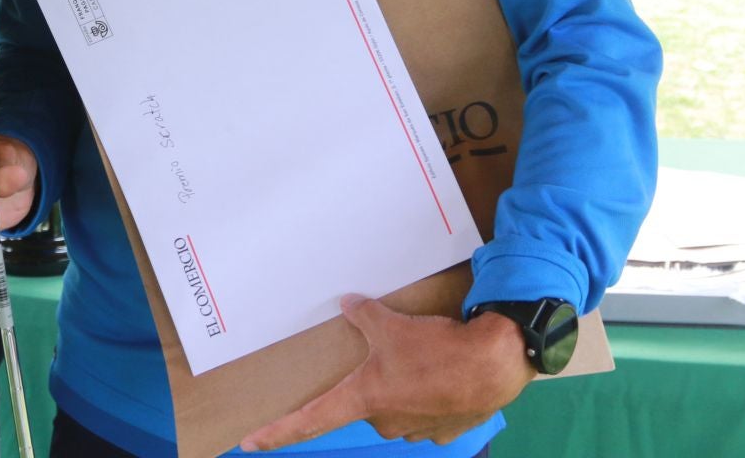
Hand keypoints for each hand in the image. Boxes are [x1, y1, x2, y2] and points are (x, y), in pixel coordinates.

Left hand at [239, 297, 534, 450]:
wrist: (494, 365)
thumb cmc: (436, 348)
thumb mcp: (392, 324)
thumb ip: (363, 315)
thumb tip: (347, 302)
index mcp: (364, 399)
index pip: (310, 421)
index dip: (278, 432)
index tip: (250, 441)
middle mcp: (385, 422)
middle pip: (364, 403)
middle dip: (372, 381)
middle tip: (392, 355)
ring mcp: (415, 431)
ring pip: (397, 407)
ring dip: (404, 387)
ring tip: (423, 358)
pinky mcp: (444, 430)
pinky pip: (426, 411)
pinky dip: (429, 393)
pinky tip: (442, 373)